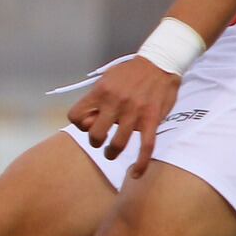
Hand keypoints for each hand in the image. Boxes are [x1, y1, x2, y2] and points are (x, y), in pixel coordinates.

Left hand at [68, 55, 181, 178]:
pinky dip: (141, 164)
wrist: (160, 62)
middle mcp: (115, 103)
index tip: (88, 123)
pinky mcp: (151, 120)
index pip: (76, 117)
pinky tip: (135, 173)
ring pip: (117, 144)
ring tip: (111, 153)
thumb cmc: (131, 72)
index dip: (80, 124)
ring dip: (111, 153)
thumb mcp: (107, 79)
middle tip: (100, 140)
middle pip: (94, 135)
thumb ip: (97, 99)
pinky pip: (146, 147)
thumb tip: (89, 120)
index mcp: (100, 92)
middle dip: (95, 141)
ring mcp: (134, 113)